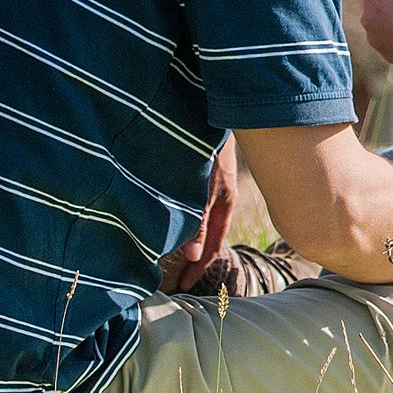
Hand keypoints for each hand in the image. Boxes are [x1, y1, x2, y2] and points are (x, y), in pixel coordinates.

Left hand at [158, 135, 248, 291]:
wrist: (210, 107)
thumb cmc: (207, 145)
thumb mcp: (203, 186)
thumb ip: (197, 220)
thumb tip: (191, 257)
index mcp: (224, 202)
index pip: (212, 245)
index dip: (197, 268)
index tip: (183, 286)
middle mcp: (219, 195)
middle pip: (207, 234)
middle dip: (192, 256)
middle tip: (175, 275)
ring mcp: (210, 182)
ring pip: (198, 218)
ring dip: (185, 235)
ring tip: (168, 250)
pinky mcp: (199, 170)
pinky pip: (192, 202)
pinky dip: (182, 216)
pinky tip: (168, 215)